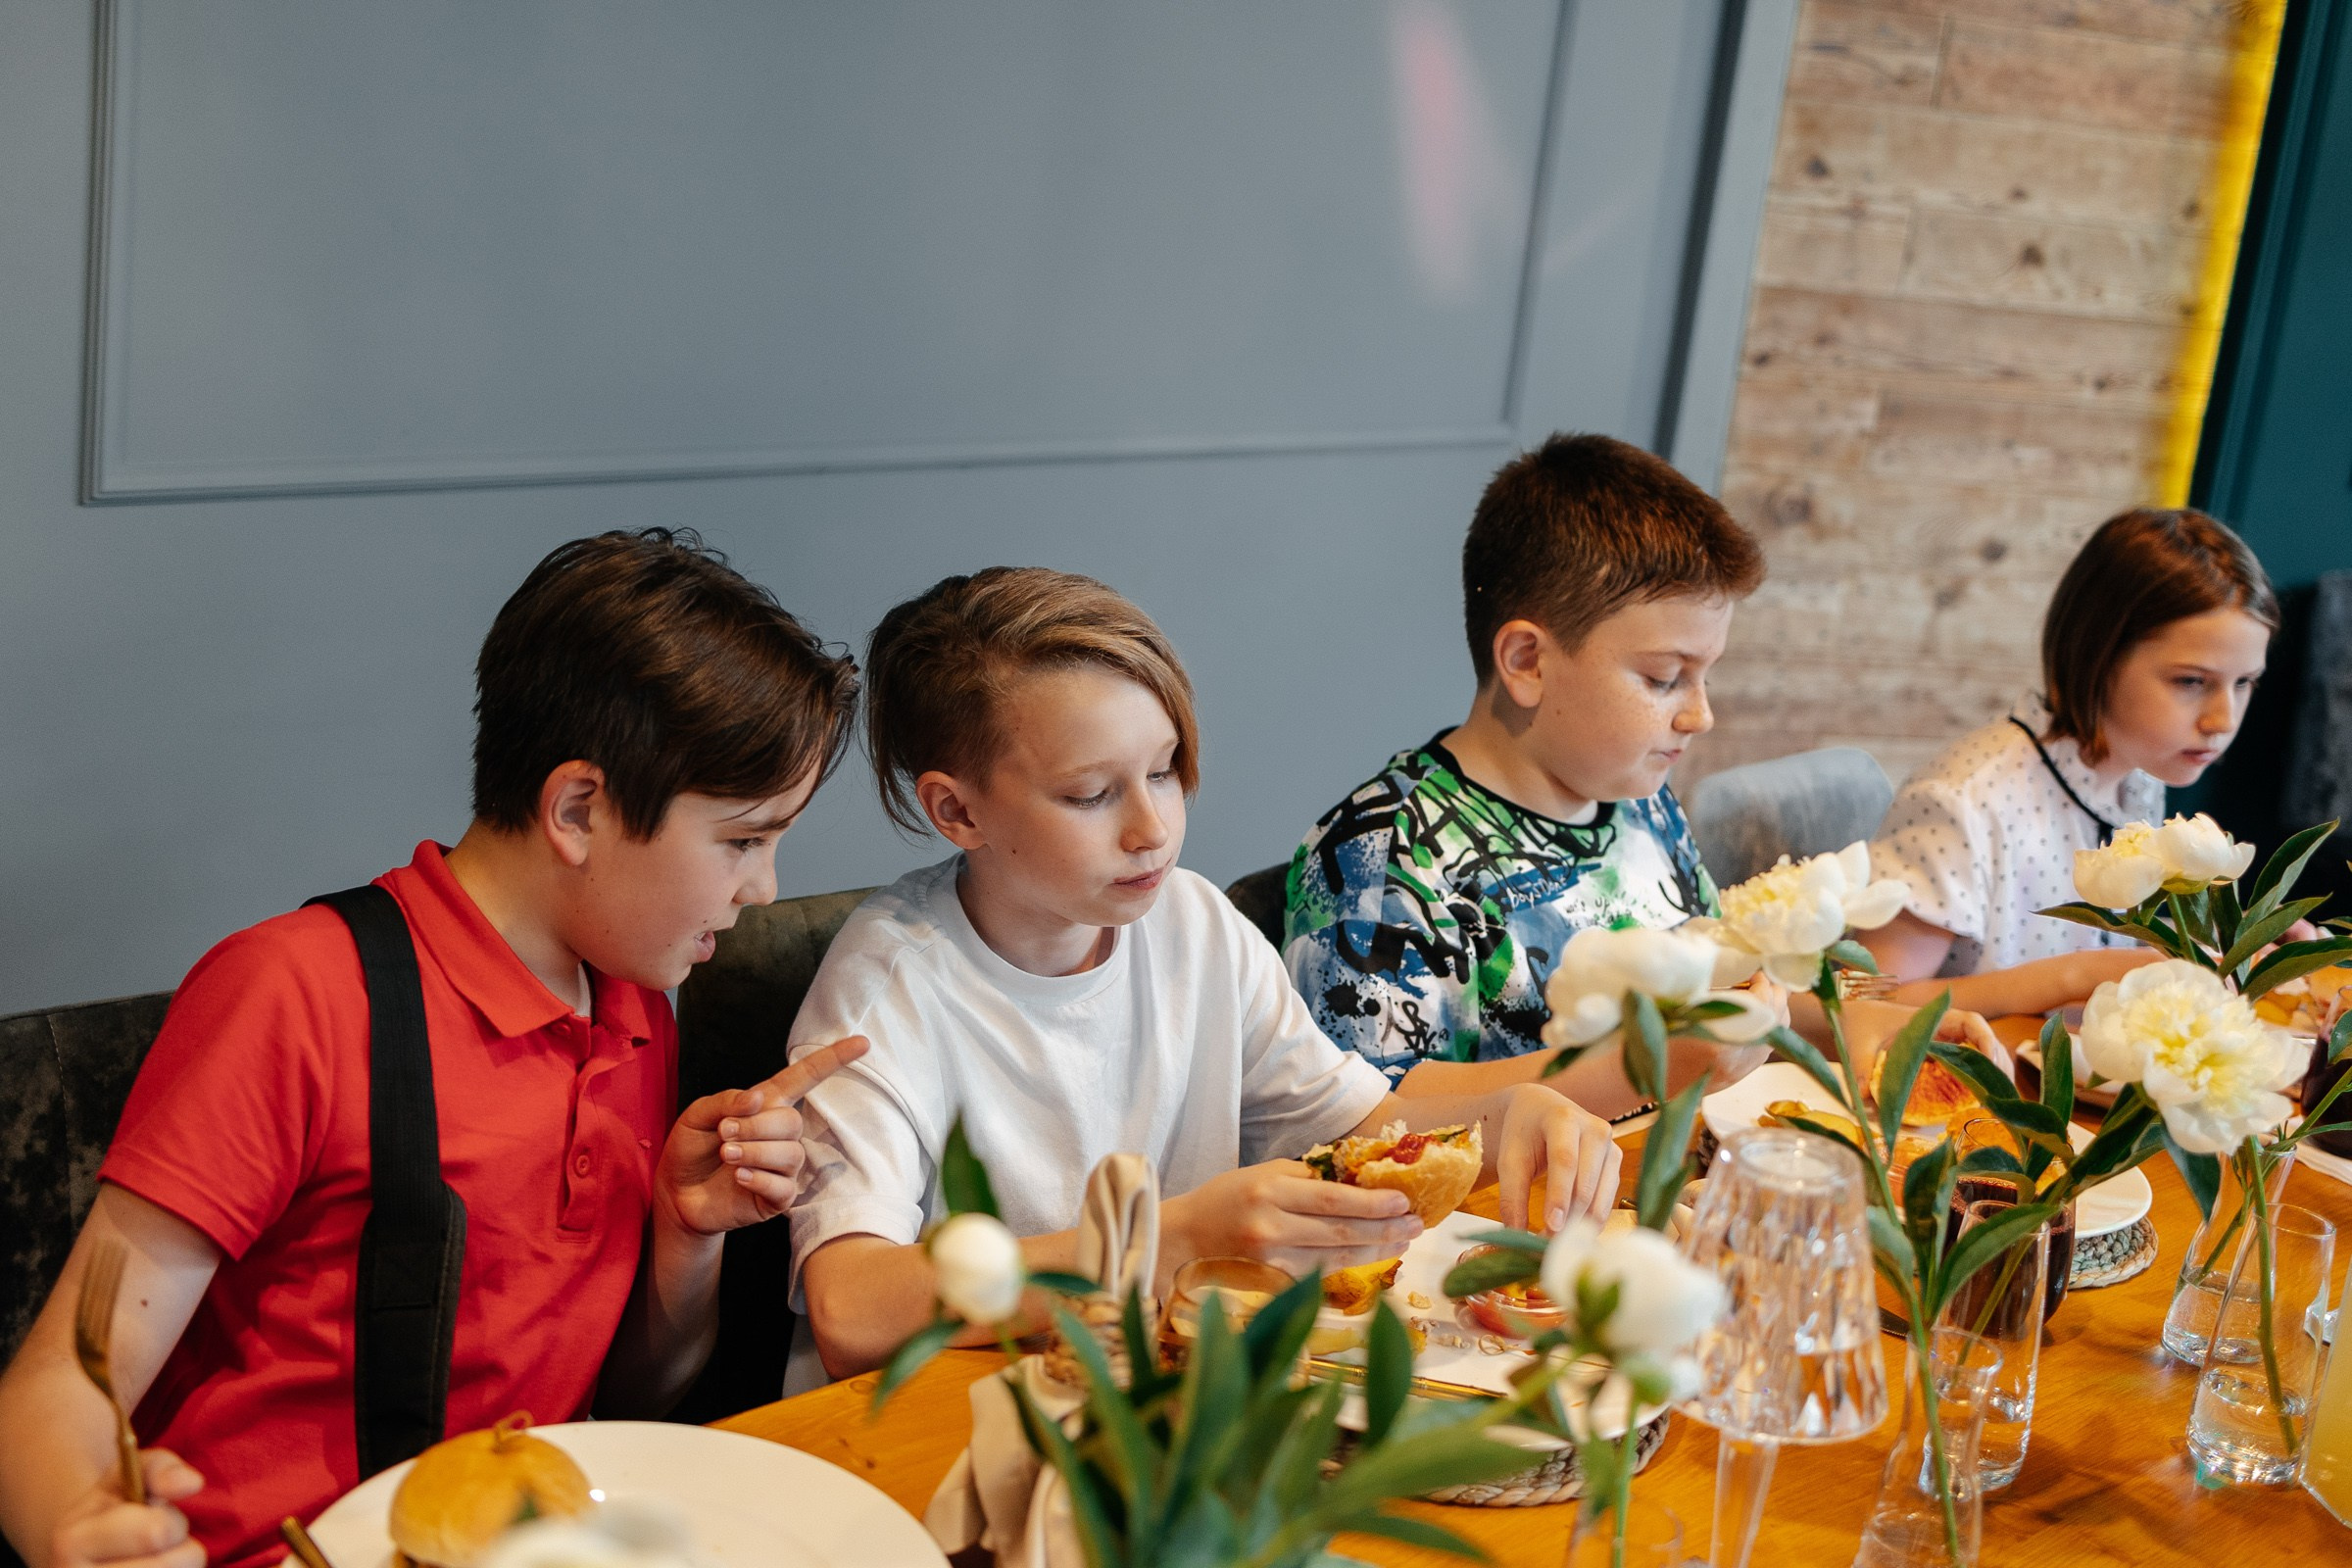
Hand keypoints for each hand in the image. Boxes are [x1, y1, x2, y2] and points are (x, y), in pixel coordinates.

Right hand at [49, 1450, 203, 1567]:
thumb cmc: (115, 1510)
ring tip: (154, 1562)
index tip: (153, 1519)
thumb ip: (162, 1469)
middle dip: (182, 1547)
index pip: (157, 1532)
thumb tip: (191, 1483)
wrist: (84, 1557)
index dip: (171, 1521)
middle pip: (181, 1563)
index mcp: (70, 1541)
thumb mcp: (129, 1475)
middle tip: (156, 1546)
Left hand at [656, 1037, 868, 1235]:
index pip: (805, 1078)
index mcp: (766, 1106)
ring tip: (726, 1155)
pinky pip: (784, 1186)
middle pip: (792, 1122)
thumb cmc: (689, 1150)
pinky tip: (738, 1178)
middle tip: (724, 1134)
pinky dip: (759, 1179)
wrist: (676, 1195)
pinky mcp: (777, 1197)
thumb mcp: (696, 1116)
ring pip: (790, 1154)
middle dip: (756, 1127)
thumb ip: (726, 1101)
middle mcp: (780, 1135)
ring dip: (754, 1152)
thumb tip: (759, 1099)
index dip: (833, 1059)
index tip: (862, 1042)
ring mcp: (782, 1167)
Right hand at [1160, 1161, 1424, 1282]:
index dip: (1372, 1203)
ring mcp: (1271, 1263)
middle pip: (1340, 1233)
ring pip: (1334, 1259)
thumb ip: (1307, 1179)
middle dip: (1384, 1230)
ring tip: (1403, 1241)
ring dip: (1374, 1251)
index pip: (1333, 1200)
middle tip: (1416, 1224)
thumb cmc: (1226, 1198)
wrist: (1183, 1238)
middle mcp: (1271, 1230)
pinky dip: (1347, 1266)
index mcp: (1269, 1193)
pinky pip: (1318, 1275)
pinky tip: (1370, 1257)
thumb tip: (1358, 1181)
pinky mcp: (1271, 1284)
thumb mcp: (1263, 1174)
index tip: (1403, 1201)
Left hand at [1497, 1083, 1621, 1232]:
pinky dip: (1590, 1220)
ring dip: (1579, 1225)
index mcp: (1564, 1118)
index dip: (1559, 1195)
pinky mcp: (1616, 1162)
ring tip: (1555, 1243)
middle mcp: (1595, 1129)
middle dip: (1567, 1219)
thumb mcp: (1510, 1158)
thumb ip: (1512, 1195)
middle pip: (1585, 1184)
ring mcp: (1610, 1146)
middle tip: (1545, 1246)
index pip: (1564, 1161)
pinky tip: (1572, 1233)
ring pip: (1600, 1197)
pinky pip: (1607, 1199)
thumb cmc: (1524, 1133)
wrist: (1543, 1109)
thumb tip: (1517, 1236)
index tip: (1551, 1226)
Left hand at [1841, 998, 2012, 1084]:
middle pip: (1984, 1042)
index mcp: (1931, 1019)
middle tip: (2002, 1092)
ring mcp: (1944, 1045)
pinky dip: (1976, 1082)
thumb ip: (1863, 1067)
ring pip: (1980, 1056)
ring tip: (1997, 1100)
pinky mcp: (1939, 1060)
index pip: (1971, 1021)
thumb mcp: (1860, 1044)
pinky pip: (1965, 1068)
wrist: (1851, 1020)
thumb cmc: (1859, 1024)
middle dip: (1998, 1064)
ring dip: (1992, 1075)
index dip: (1986, 1039)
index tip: (1989, 1060)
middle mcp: (1944, 1030)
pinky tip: (1978, 1103)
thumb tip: (1863, 1096)